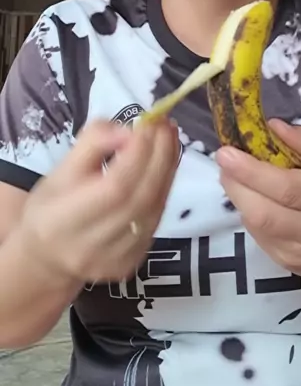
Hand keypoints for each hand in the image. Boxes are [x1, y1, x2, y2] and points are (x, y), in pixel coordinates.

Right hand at [19, 118, 178, 284]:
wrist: (47, 257)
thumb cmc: (51, 206)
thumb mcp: (59, 170)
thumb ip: (91, 144)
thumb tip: (127, 130)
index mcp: (61, 222)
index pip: (114, 187)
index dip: (137, 154)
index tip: (147, 123)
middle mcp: (90, 247)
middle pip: (139, 198)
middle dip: (159, 155)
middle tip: (165, 124)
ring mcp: (115, 260)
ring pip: (154, 209)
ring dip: (167, 168)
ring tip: (169, 137)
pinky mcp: (132, 262)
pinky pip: (156, 219)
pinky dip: (165, 187)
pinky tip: (166, 163)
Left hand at [216, 120, 300, 281]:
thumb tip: (273, 125)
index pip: (287, 188)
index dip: (252, 171)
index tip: (226, 153)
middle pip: (264, 212)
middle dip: (236, 185)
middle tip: (224, 161)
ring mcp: (298, 253)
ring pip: (256, 226)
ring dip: (238, 197)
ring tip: (232, 176)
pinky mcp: (284, 264)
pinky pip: (257, 236)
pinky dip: (248, 212)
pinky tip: (250, 198)